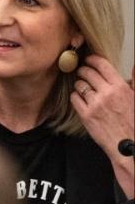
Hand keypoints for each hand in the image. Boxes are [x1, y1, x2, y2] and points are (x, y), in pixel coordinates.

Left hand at [71, 55, 134, 197]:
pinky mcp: (86, 115)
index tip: (89, 60)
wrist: (128, 144)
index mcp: (120, 87)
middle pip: (88, 73)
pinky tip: (80, 97)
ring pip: (79, 85)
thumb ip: (134, 80)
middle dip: (83, 70)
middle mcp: (106, 94)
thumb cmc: (133, 121)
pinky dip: (75, 95)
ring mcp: (94, 104)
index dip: (93, 60)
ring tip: (82, 85)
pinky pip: (74, 98)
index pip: (102, 65)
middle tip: (83, 71)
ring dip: (79, 83)